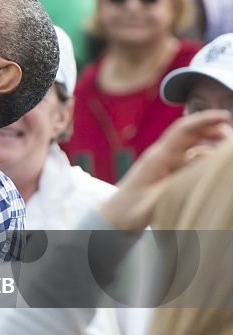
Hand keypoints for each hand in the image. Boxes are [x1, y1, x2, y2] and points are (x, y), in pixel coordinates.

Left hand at [100, 110, 232, 230]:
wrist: (114, 218)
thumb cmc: (130, 210)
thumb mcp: (154, 201)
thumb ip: (178, 185)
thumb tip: (203, 168)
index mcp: (158, 157)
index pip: (183, 130)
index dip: (204, 120)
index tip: (225, 116)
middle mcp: (163, 156)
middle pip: (192, 134)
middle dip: (214, 131)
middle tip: (232, 140)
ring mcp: (167, 164)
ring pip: (194, 147)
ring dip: (212, 146)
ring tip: (227, 155)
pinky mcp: (169, 173)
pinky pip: (191, 160)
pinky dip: (205, 159)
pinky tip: (215, 167)